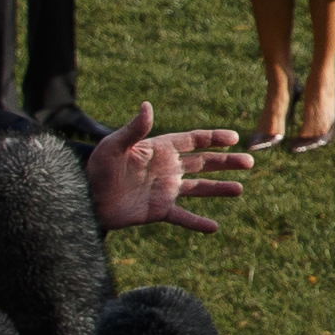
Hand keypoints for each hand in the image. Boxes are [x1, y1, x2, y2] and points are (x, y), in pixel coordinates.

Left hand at [88, 100, 254, 231]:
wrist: (84, 199)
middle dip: (226, 162)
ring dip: (219, 189)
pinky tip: (214, 228)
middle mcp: (167, 168)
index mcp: (159, 149)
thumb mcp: (113, 147)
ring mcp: (165, 190)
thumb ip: (133, 129)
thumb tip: (147, 105)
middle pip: (203, 163)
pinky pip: (183, 217)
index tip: (234, 137)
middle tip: (250, 162)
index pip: (193, 140)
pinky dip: (198, 223)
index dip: (213, 138)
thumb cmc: (96, 169)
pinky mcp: (159, 210)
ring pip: (199, 188)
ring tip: (240, 189)